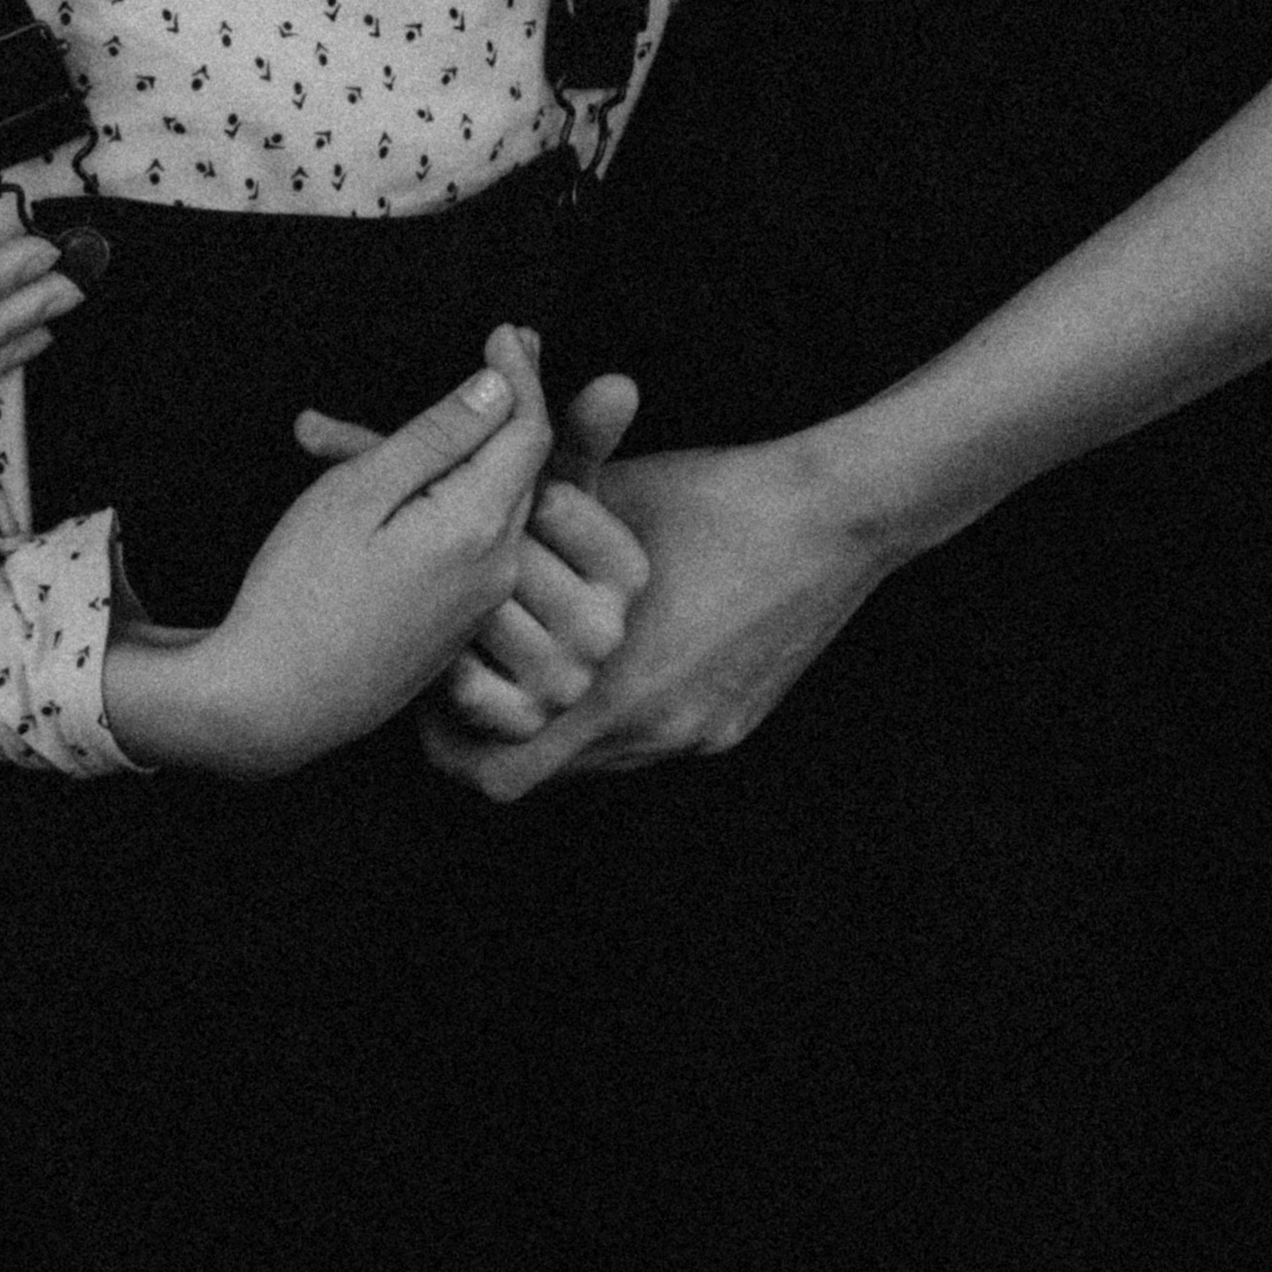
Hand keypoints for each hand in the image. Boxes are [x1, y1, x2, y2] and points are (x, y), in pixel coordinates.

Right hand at [299, 363, 650, 736]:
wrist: (273, 704)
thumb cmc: (299, 590)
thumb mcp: (358, 492)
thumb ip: (436, 438)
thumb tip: (496, 386)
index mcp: (477, 529)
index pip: (529, 432)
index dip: (522, 373)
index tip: (506, 330)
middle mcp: (497, 570)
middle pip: (525, 469)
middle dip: (515, 405)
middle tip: (504, 349)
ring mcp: (480, 606)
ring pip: (503, 508)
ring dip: (490, 453)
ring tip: (468, 404)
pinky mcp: (457, 630)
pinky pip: (480, 547)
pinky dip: (469, 500)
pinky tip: (437, 482)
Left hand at [421, 432, 894, 800]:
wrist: (832, 518)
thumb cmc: (711, 495)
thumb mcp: (607, 499)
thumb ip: (534, 526)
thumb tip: (468, 518)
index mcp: (610, 684)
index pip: (497, 772)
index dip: (455, 740)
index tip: (439, 689)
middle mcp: (650, 730)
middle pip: (536, 776)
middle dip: (498, 733)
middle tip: (472, 679)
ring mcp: (694, 735)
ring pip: (593, 759)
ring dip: (558, 719)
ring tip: (538, 658)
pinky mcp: (727, 726)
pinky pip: (648, 741)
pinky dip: (614, 710)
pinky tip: (614, 652)